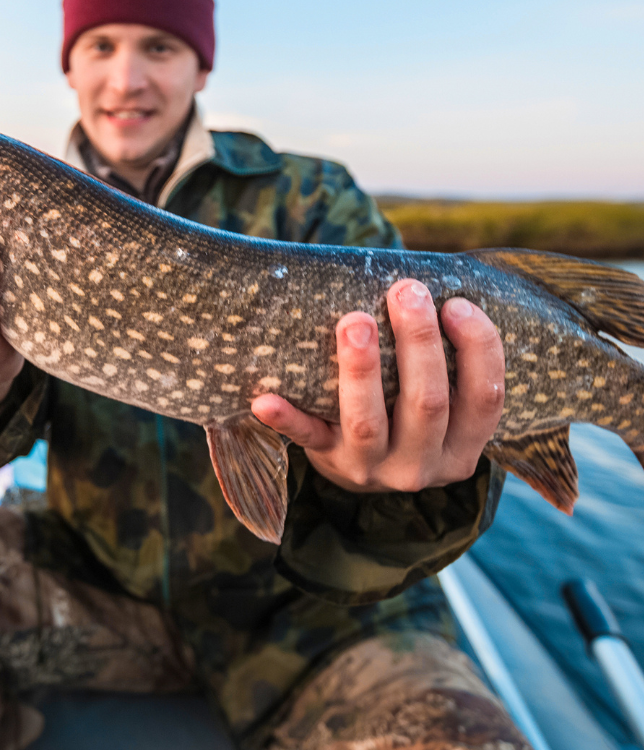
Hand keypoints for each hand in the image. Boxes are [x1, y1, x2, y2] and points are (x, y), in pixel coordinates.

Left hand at [251, 279, 504, 492]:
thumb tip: (429, 281)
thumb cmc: (405, 406)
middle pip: (428, 404)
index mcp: (462, 445)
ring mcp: (372, 468)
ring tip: (353, 322)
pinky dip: (285, 419)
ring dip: (360, 370)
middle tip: (405, 291)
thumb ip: (444, 355)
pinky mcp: (327, 461)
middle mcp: (422, 464)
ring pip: (367, 422)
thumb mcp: (441, 398)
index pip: (485, 398)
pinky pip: (305, 439)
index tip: (457, 303)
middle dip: (418, 343)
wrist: (360, 463)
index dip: (478, 348)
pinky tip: (263, 399)